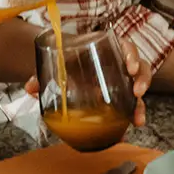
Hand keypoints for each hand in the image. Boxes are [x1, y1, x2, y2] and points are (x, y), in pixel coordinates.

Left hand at [23, 35, 152, 127]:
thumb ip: (42, 74)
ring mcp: (121, 80)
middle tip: (137, 91)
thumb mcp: (56, 63)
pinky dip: (133, 115)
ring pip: (138, 88)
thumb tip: (31, 88)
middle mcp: (118, 63)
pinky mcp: (120, 95)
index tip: (129, 66)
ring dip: (140, 103)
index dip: (131, 54)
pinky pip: (132, 103)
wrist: (65, 66)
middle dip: (142, 79)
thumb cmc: (66, 60)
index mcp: (106, 48)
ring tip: (137, 118)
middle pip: (140, 66)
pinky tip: (132, 127)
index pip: (125, 46)